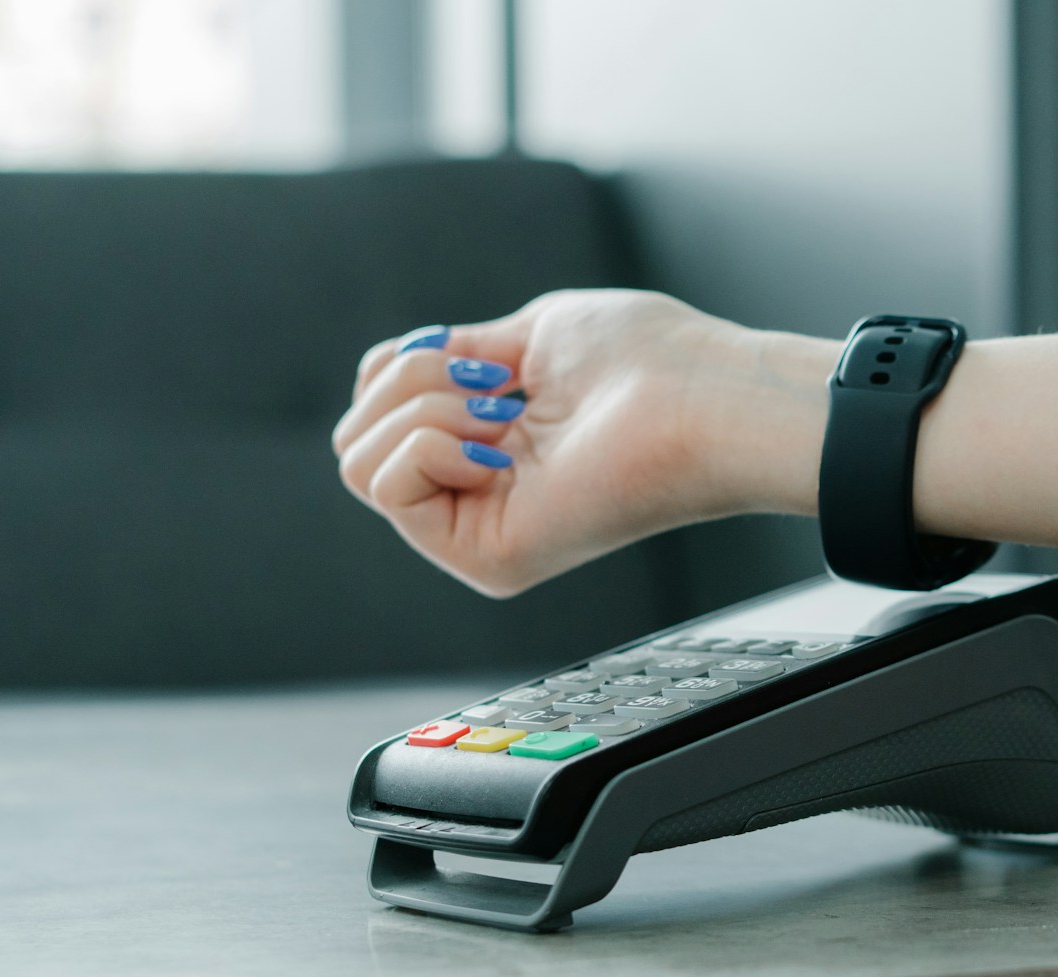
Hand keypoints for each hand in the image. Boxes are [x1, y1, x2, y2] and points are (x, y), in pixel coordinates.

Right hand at [332, 290, 834, 596]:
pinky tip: (502, 446)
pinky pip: (387, 486)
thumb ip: (458, 356)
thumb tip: (394, 368)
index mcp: (486, 451)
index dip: (406, 363)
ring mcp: (480, 533)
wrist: (703, 396)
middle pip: (354, 440)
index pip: (376, 411)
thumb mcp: (527, 336)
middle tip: (499, 387)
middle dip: (407, 383)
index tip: (493, 359)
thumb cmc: (648, 360)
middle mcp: (478, 498)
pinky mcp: (487, 559)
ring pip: (359, 461)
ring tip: (507, 414)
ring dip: (423, 408)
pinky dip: (431, 442)